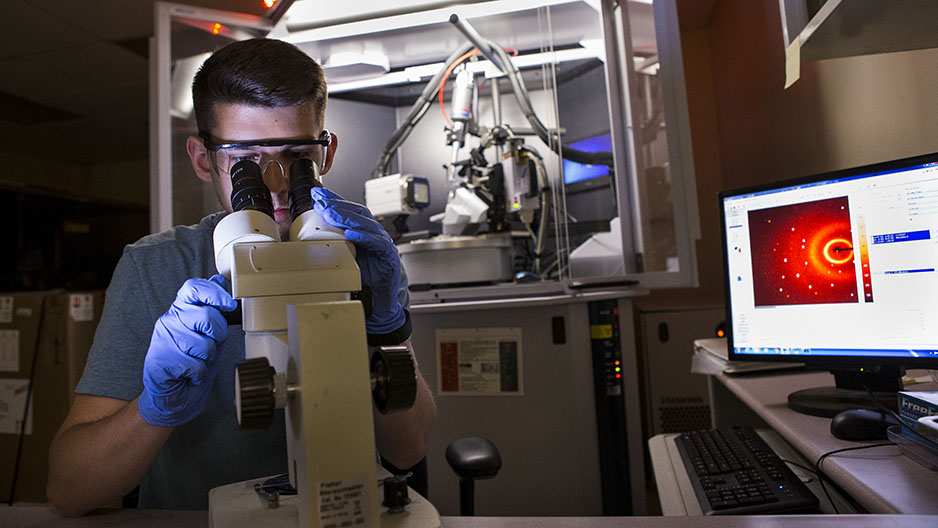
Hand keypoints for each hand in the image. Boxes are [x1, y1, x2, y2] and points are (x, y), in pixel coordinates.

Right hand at [137, 274, 237, 426]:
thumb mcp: (207, 330)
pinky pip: (196, 366)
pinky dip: (199, 374)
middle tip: (211, 344)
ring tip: (197, 360)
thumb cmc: (192, 359)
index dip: (214, 293)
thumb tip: (219, 279)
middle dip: (219, 334)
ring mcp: (163, 340)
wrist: (172, 392)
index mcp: (181, 309)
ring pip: (204, 345)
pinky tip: (190, 374)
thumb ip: (213, 307)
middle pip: (206, 316)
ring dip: (208, 358)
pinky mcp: (160, 362)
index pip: (193, 287)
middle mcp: (169, 320)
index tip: (229, 305)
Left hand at [312, 187, 405, 335]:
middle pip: (358, 213)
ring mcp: (383, 245)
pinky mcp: (389, 257)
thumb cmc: (363, 279)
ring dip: (347, 218)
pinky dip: (364, 237)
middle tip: (320, 201)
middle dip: (338, 205)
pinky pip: (378, 244)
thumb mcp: (343, 258)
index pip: (350, 211)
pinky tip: (351, 234)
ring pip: (366, 225)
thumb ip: (332, 245)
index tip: (317, 194)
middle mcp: (374, 235)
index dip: (335, 200)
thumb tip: (307, 237)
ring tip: (330, 213)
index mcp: (364, 233)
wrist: (380, 302)